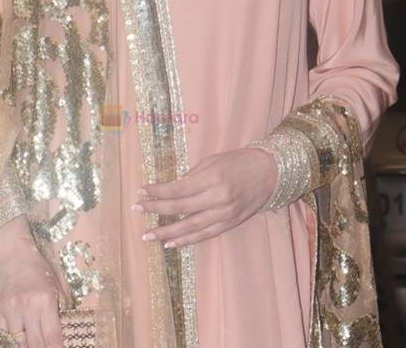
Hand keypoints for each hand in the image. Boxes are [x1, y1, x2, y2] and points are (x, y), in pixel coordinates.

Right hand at [0, 215, 70, 347]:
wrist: (10, 253)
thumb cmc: (36, 268)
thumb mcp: (54, 285)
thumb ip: (57, 310)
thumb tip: (59, 335)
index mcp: (45, 300)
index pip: (52, 337)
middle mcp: (27, 307)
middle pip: (35, 345)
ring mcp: (9, 311)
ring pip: (17, 345)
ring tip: (33, 346)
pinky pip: (1, 339)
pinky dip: (10, 345)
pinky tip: (17, 344)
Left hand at [135, 147, 276, 249]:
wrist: (268, 172)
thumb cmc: (237, 161)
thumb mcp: (212, 161)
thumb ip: (192, 177)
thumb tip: (171, 190)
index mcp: (212, 179)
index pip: (178, 189)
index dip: (157, 192)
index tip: (140, 192)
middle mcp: (218, 199)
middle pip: (181, 208)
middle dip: (156, 210)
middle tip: (137, 210)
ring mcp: (224, 214)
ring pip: (190, 227)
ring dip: (167, 232)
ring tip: (148, 235)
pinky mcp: (230, 224)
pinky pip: (204, 234)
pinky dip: (187, 240)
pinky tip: (171, 243)